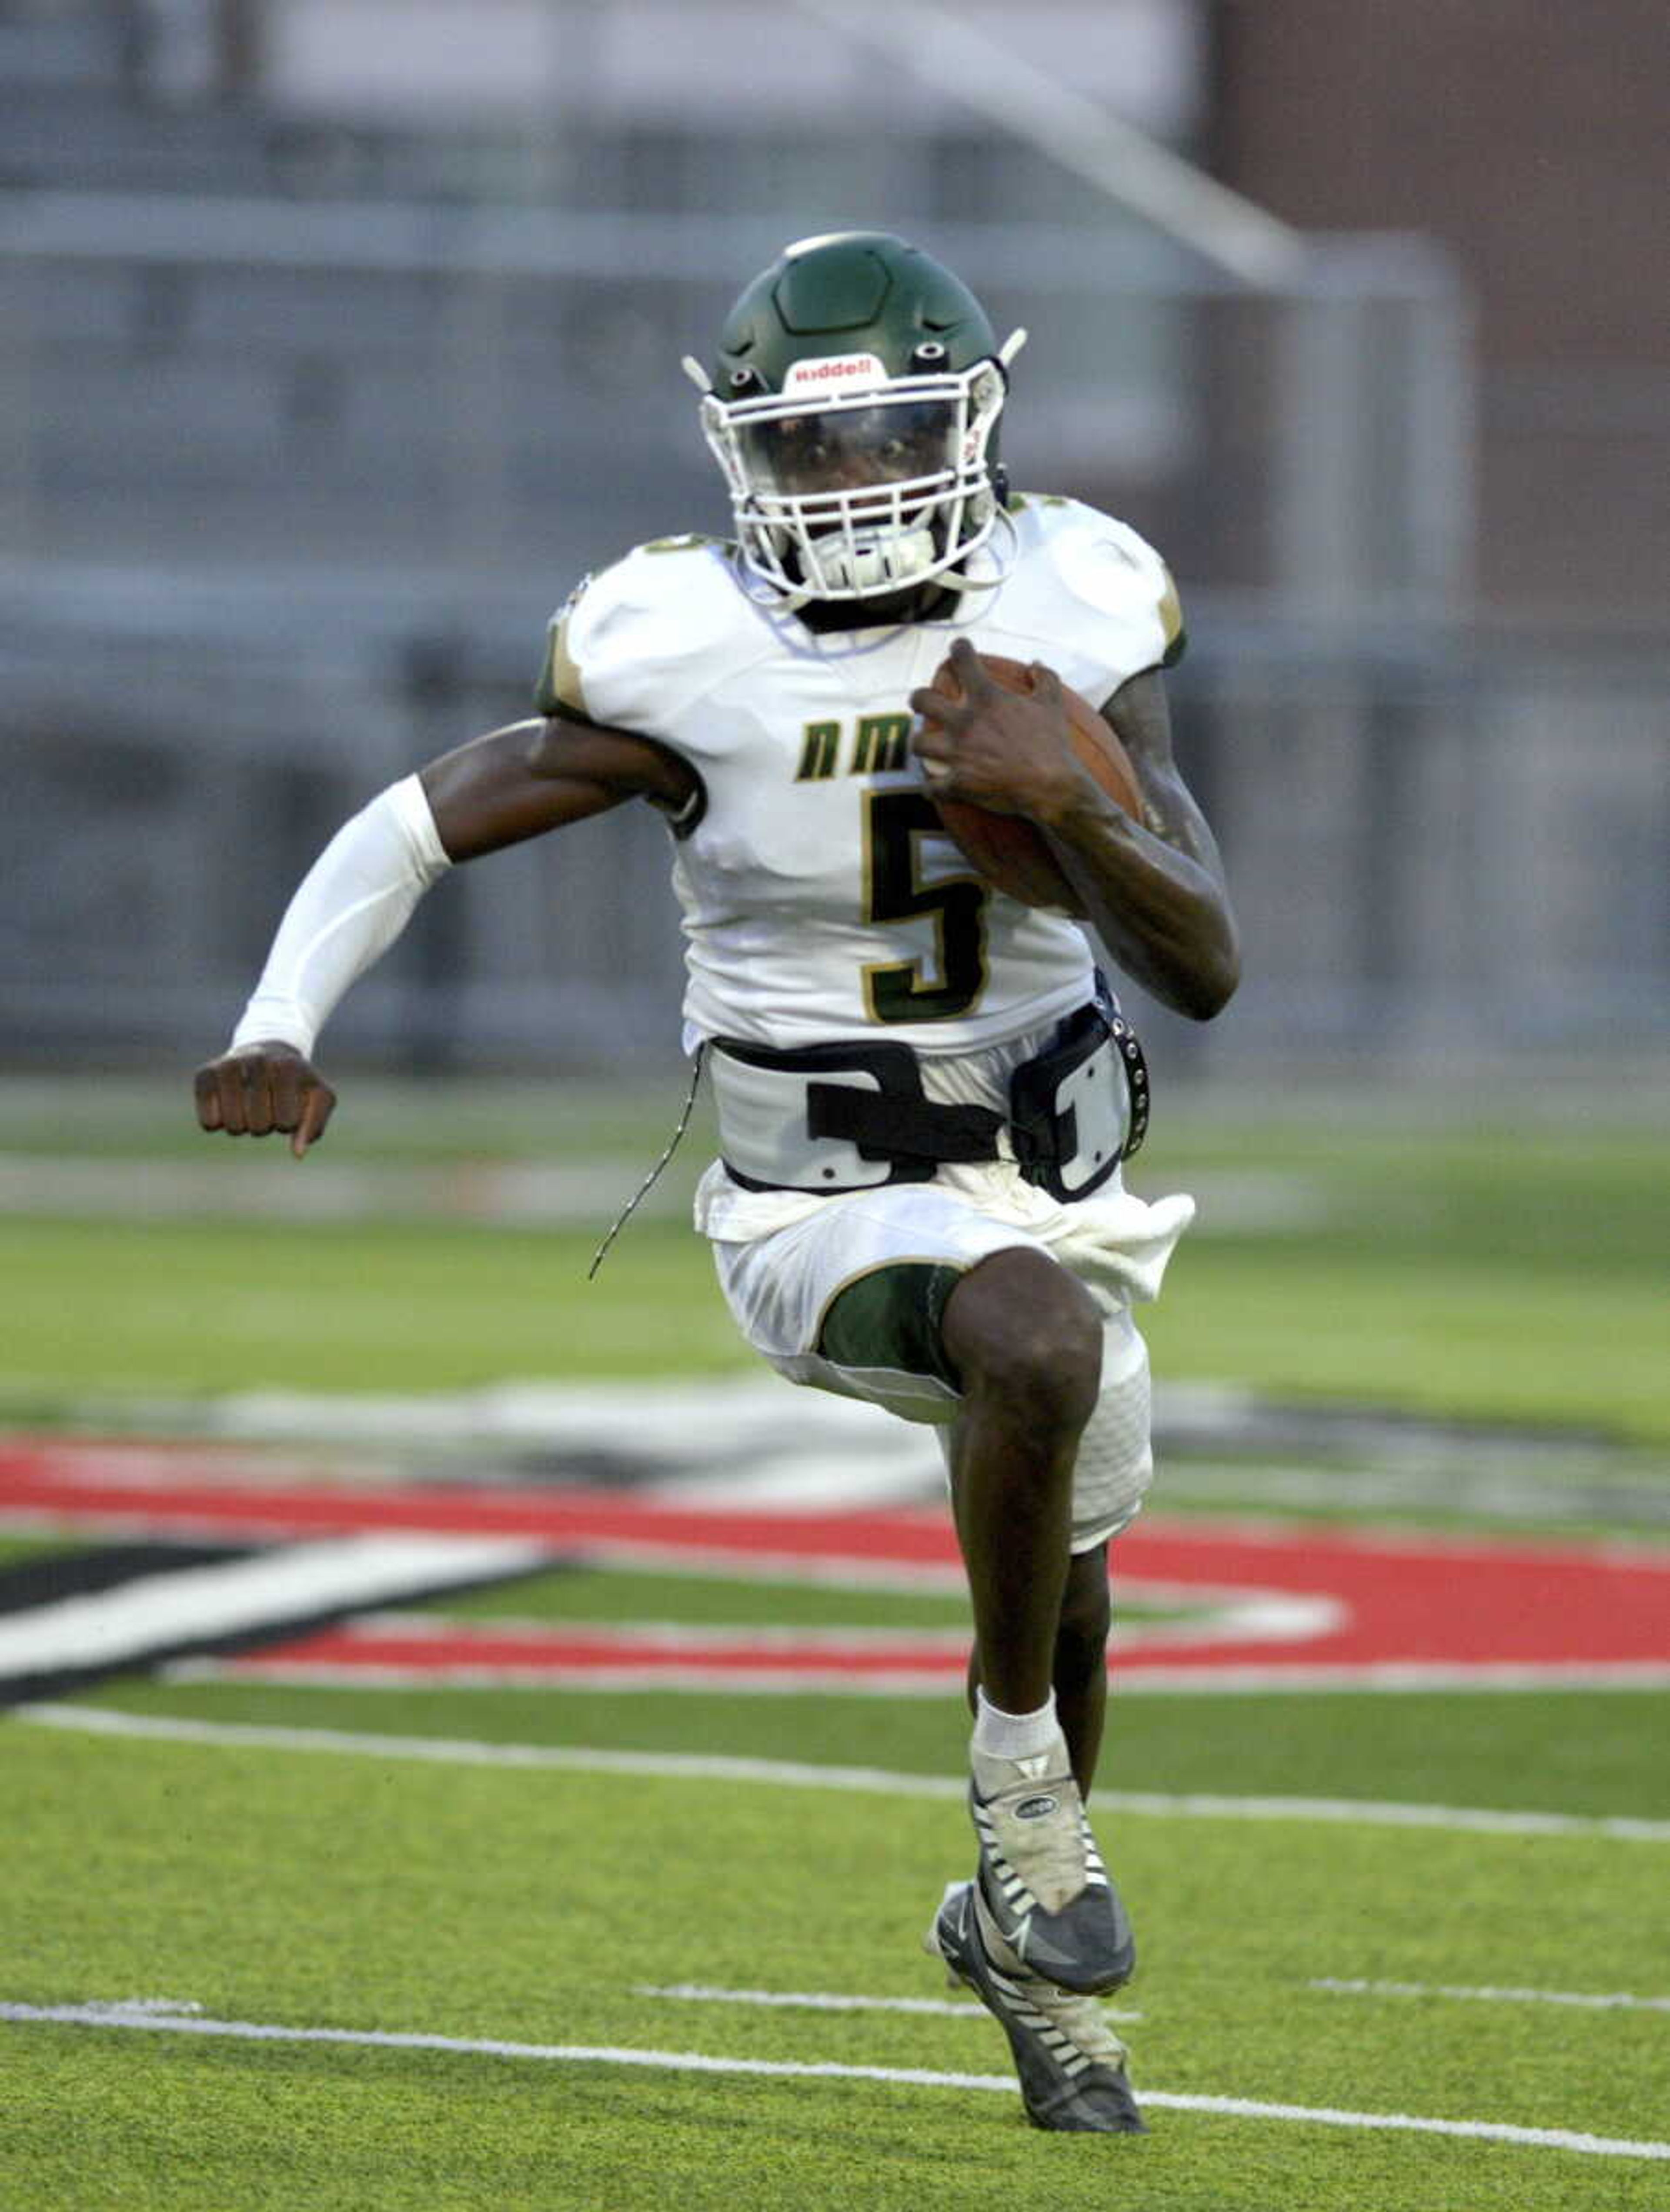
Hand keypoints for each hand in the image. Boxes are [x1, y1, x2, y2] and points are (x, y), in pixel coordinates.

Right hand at [193, 1042, 335, 1158]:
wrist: (267, 1052)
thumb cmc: (296, 1082)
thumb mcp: (318, 1098)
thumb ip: (314, 1125)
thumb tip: (298, 1154)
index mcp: (287, 1066)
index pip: (286, 1123)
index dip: (288, 1123)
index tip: (287, 1106)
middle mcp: (256, 1060)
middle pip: (258, 1126)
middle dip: (265, 1125)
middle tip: (266, 1106)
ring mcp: (227, 1065)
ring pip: (234, 1125)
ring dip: (243, 1126)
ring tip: (249, 1105)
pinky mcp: (204, 1074)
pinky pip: (209, 1121)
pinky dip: (218, 1123)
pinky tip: (228, 1105)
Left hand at [909, 638, 1093, 826]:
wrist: (1052, 787)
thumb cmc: (1053, 744)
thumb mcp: (1053, 704)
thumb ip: (1044, 678)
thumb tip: (1034, 663)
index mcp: (987, 698)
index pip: (962, 659)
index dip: (959, 649)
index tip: (959, 649)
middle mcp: (965, 723)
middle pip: (921, 700)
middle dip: (918, 699)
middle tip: (924, 703)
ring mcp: (958, 754)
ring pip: (918, 743)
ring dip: (921, 743)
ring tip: (926, 745)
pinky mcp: (958, 783)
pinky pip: (932, 787)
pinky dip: (932, 789)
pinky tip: (934, 788)